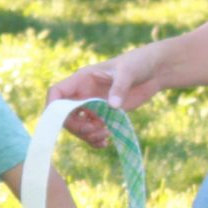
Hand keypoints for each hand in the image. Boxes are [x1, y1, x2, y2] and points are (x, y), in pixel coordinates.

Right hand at [48, 46, 167, 147]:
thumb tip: (112, 106)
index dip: (53, 108)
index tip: (63, 121)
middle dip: (77, 127)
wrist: (153, 71)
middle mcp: (83, 93)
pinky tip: (105, 143)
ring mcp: (92, 105)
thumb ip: (119, 88)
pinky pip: (91, 131)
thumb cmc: (138, 64)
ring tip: (106, 136)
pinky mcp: (103, 115)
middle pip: (65, 116)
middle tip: (97, 131)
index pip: (57, 93)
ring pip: (78, 126)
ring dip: (87, 136)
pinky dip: (95, 140)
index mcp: (82, 79)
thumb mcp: (128, 73)